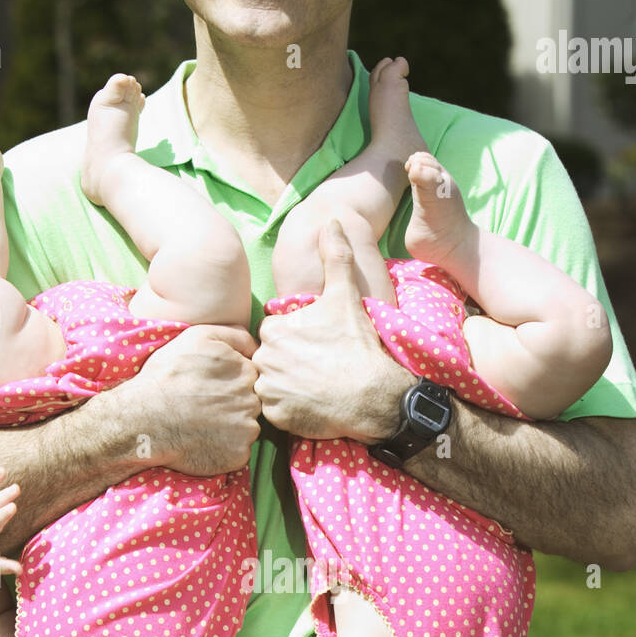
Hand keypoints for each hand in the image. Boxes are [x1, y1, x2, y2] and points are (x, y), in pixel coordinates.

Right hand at [114, 323, 261, 475]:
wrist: (144, 418)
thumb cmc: (167, 375)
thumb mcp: (199, 337)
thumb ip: (235, 335)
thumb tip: (256, 346)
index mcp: (247, 372)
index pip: (250, 378)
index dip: (229, 382)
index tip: (207, 387)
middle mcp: (253, 401)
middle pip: (250, 404)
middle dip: (232, 405)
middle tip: (202, 406)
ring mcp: (247, 431)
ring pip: (246, 428)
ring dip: (230, 428)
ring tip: (201, 424)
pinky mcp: (238, 455)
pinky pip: (238, 451)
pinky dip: (224, 449)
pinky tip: (203, 441)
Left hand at [254, 219, 411, 440]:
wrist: (372, 395)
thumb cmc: (357, 345)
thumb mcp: (345, 296)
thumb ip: (335, 257)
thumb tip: (332, 220)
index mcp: (273, 330)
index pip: (274, 334)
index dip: (295, 339)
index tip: (316, 346)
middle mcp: (263, 359)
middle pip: (271, 360)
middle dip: (289, 363)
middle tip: (318, 368)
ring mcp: (269, 390)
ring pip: (272, 384)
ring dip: (288, 385)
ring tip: (314, 385)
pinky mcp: (277, 416)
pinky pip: (277, 411)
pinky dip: (291, 409)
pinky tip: (312, 403)